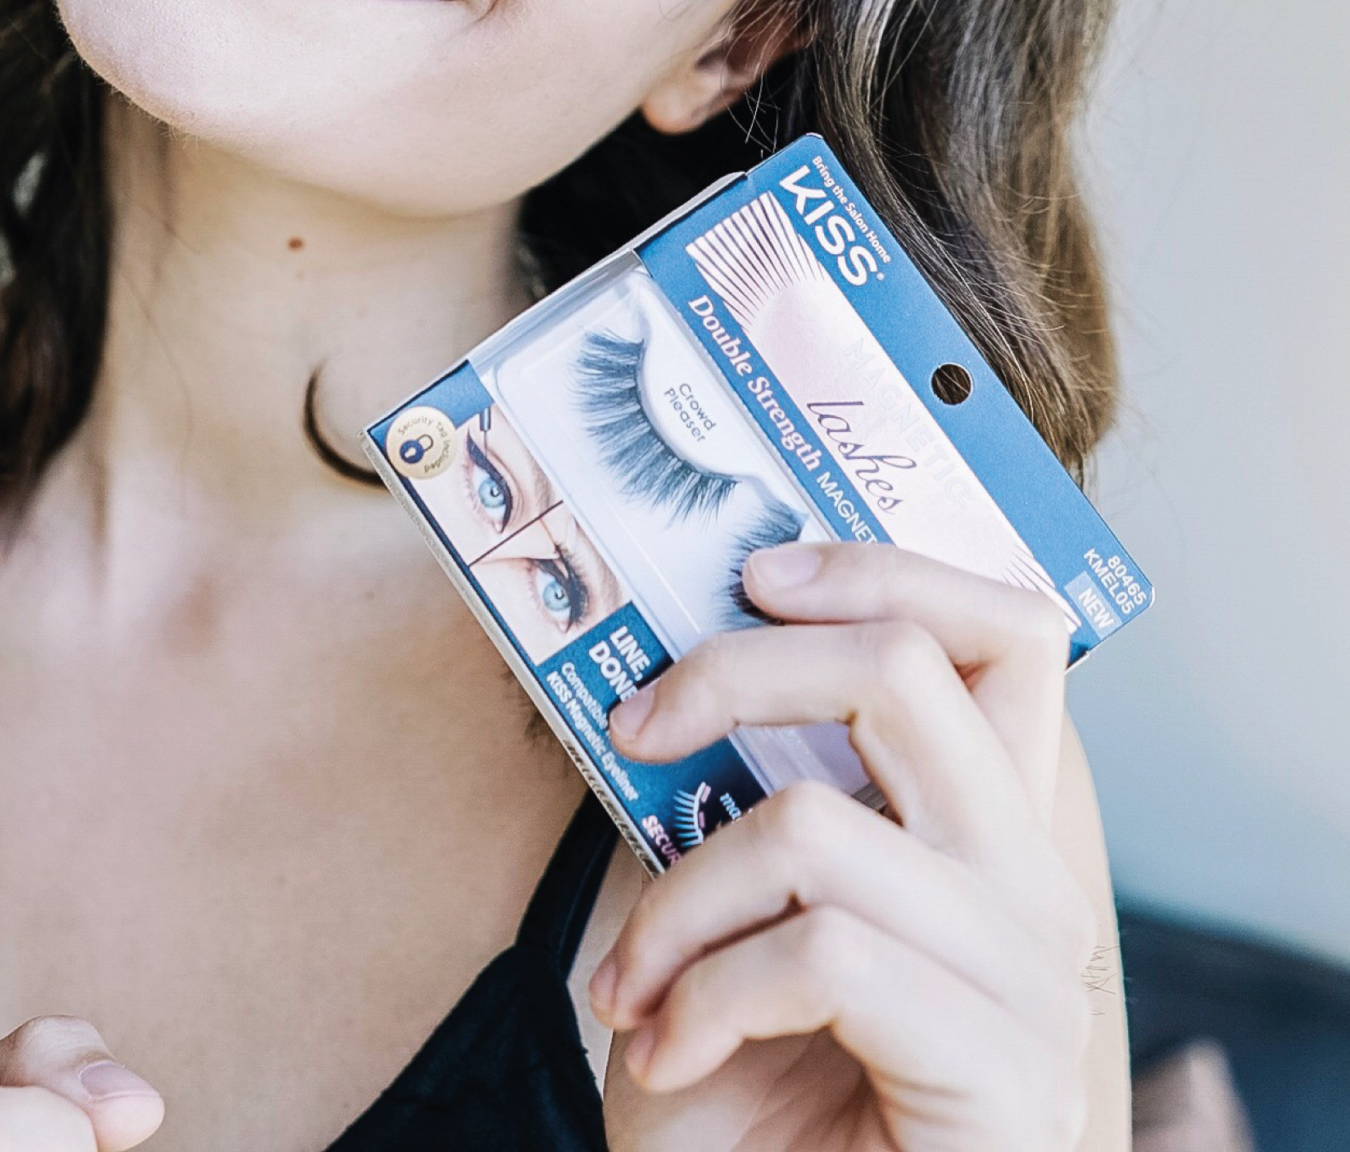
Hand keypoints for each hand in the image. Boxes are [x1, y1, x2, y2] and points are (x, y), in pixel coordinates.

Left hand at [590, 543, 1099, 1151]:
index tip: (756, 575)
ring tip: (634, 986)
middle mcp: (1034, 886)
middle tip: (637, 723)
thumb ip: (741, 796)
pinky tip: (669, 1051)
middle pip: (907, 669)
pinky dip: (702, 994)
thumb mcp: (733, 916)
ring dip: (677, 902)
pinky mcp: (1003, 1068)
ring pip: (813, 823)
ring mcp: (1030, 978)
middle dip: (739, 669)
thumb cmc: (754, 1103)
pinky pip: (816, 953)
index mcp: (990, 831)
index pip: (1006, 634)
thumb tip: (666, 669)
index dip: (887, 568)